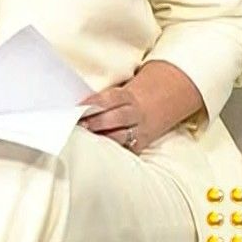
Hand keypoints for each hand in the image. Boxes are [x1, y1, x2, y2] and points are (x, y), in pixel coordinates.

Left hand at [80, 61, 203, 154]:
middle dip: (96, 122)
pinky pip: (127, 149)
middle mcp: (137, 113)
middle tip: (79, 125)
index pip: (111, 98)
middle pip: (116, 118)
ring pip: (120, 136)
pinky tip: (99, 151)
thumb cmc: (132, 97)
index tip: (78, 107)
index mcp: (130, 96)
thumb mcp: (123, 91)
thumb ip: (104, 98)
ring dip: (102, 138)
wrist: (165, 100)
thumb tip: (77, 105)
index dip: (94, 103)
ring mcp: (141, 130)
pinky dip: (113, 149)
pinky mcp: (142, 144)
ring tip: (85, 139)